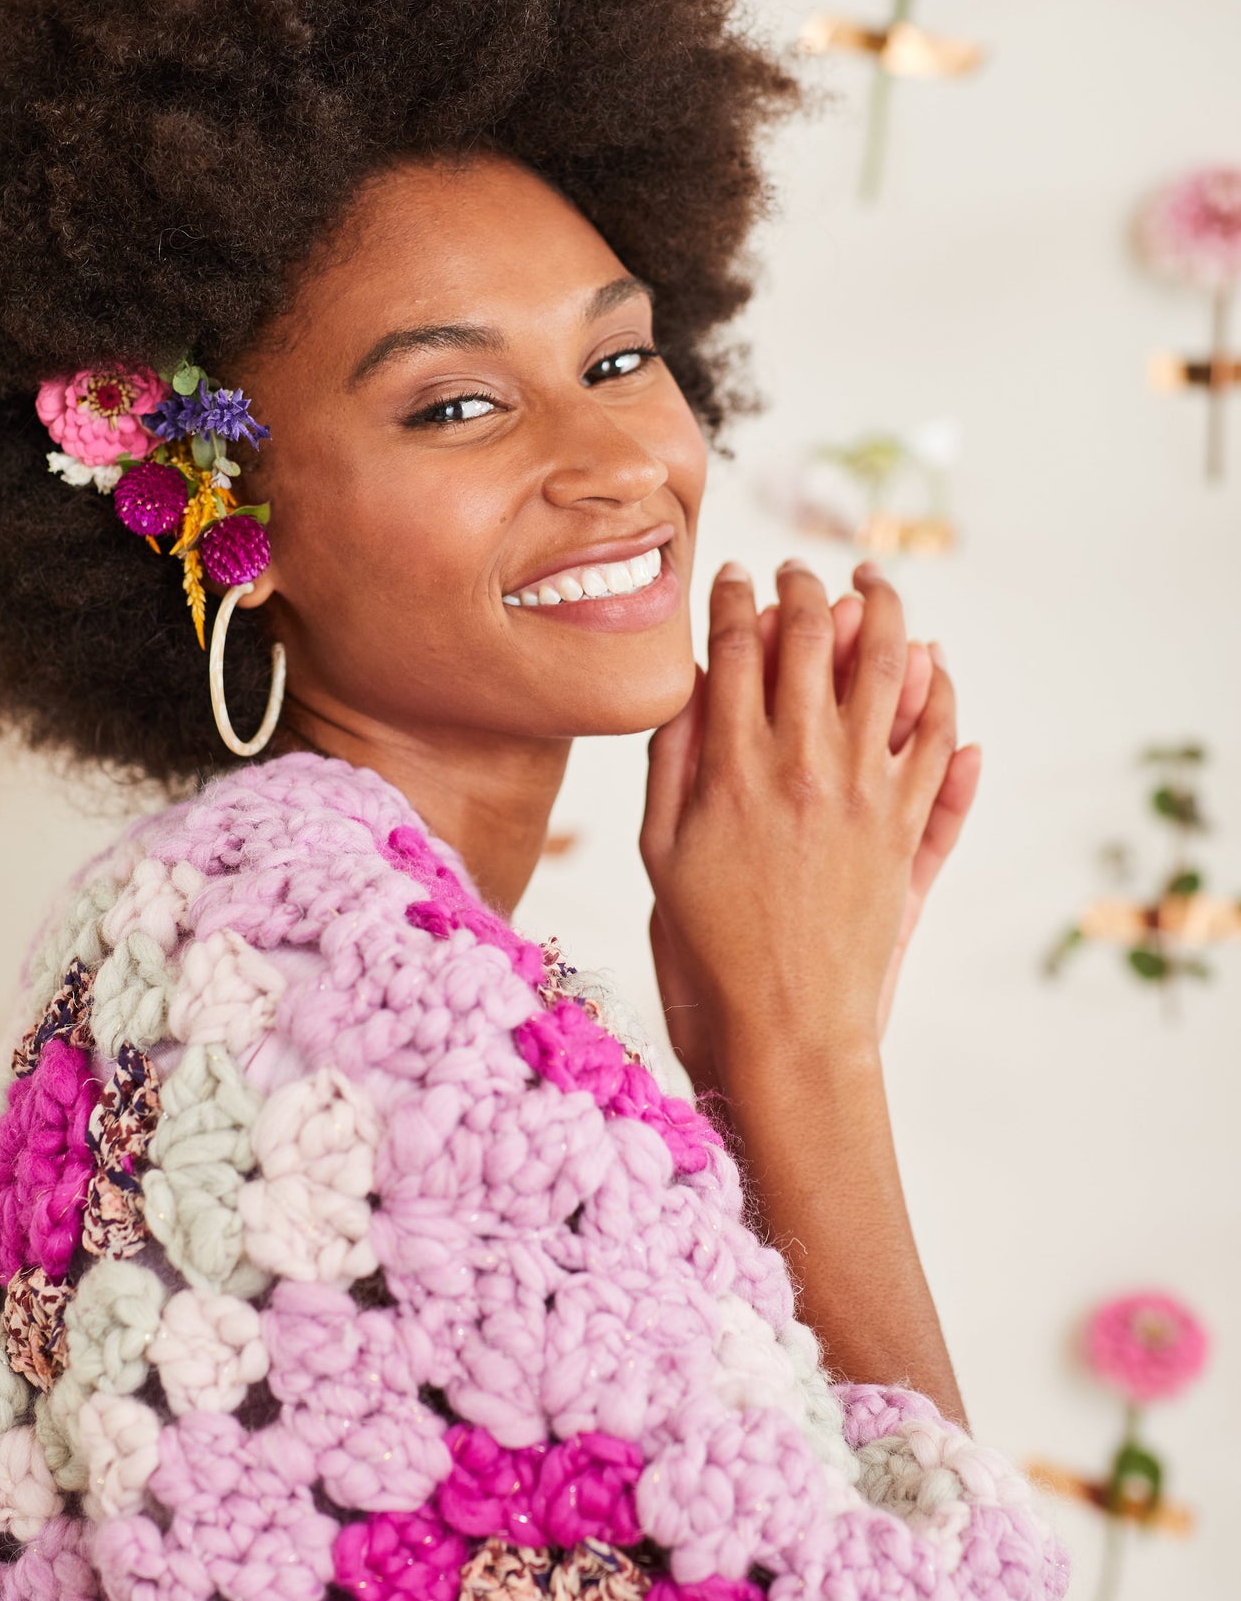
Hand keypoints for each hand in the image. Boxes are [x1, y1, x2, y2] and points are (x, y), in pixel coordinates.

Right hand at [643, 557, 977, 1098]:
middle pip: (813, 641)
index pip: (737, 649)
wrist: (785, 1029)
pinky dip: (940, 698)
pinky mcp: (907, 829)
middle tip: (798, 571)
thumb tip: (687, 684)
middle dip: (804, 590)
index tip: (732, 575)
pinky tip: (932, 671)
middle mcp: (806, 767)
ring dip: (884, 615)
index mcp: (734, 768)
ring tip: (874, 586)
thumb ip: (673, 760)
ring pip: (889, 671)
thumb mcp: (661, 849)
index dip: (734, 600)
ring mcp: (867, 794)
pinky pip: (937, 742)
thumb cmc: (706, 947)